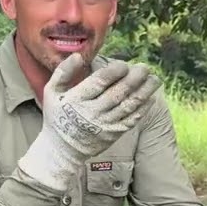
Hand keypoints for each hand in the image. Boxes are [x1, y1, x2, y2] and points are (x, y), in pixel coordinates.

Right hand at [18, 53, 160, 191]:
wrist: (62, 150)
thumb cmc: (57, 115)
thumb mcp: (52, 92)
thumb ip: (63, 72)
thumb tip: (77, 55)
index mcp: (77, 99)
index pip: (99, 82)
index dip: (115, 71)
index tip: (124, 64)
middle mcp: (92, 112)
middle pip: (118, 92)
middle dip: (134, 78)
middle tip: (144, 67)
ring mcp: (104, 125)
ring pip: (128, 105)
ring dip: (144, 91)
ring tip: (154, 79)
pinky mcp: (113, 134)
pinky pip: (131, 119)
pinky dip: (142, 108)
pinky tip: (150, 97)